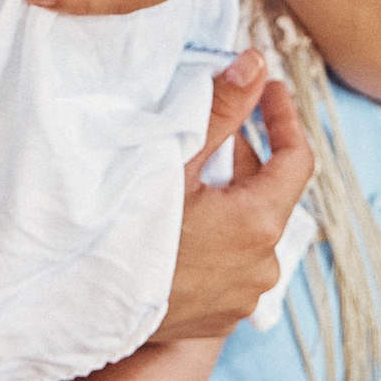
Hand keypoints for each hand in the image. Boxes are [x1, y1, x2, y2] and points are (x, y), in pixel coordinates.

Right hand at [150, 51, 314, 340]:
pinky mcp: (220, 316)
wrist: (82, 303)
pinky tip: (178, 225)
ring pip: (248, 229)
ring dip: (227, 199)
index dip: (284, 117)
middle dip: (242, 157)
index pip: (298, 160)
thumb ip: (220, 110)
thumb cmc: (124, 229)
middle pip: (268, 194)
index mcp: (259, 225)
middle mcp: (262, 268)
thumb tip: (256, 65)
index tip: (268, 90)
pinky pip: (232, 263)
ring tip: (182, 178)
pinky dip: (216, 237)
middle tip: (203, 132)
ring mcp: (242, 298)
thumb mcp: (173, 161)